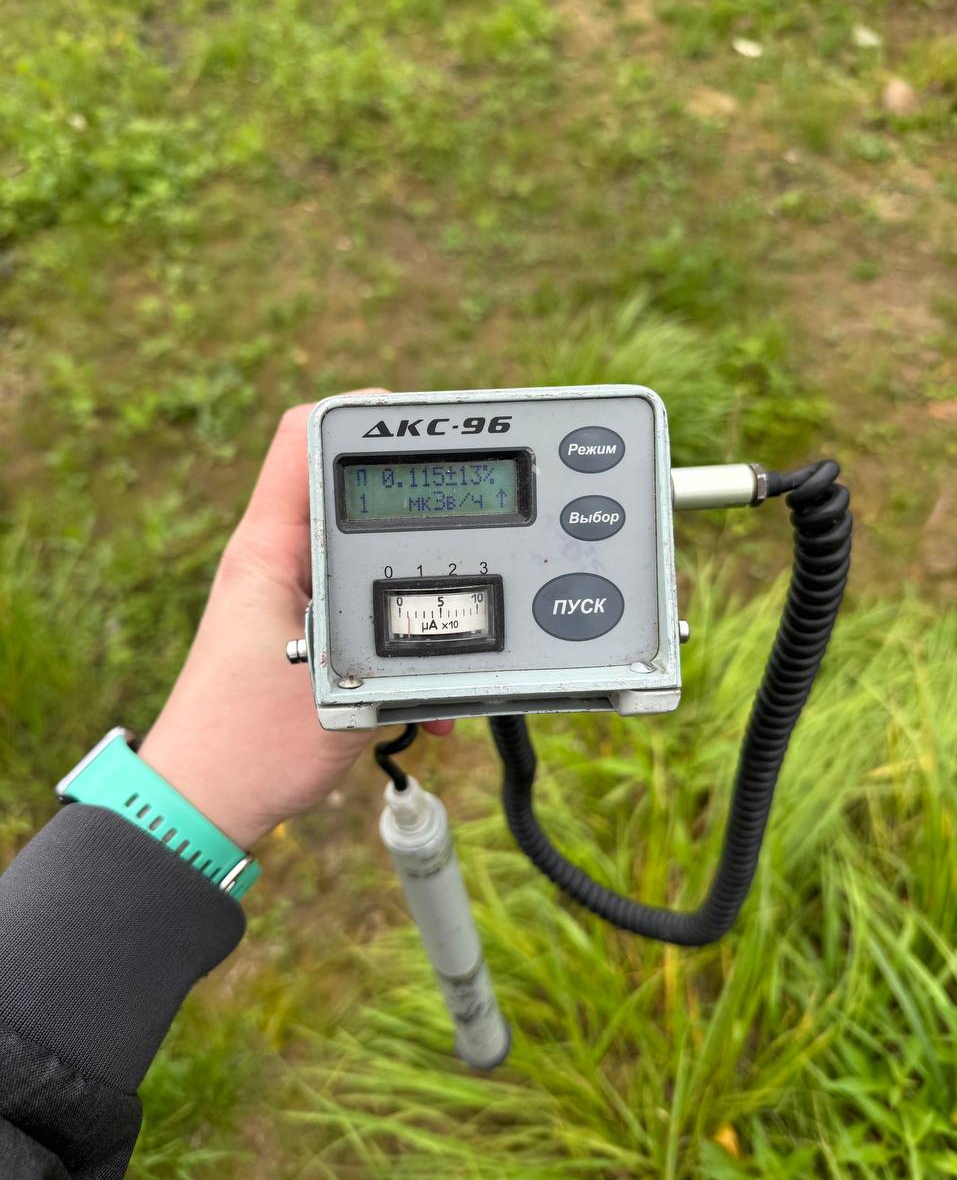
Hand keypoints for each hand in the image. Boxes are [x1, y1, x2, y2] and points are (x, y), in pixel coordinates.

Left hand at [138, 397, 452, 849]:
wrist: (209, 804)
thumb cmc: (245, 746)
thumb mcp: (326, 678)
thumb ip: (387, 629)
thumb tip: (455, 598)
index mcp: (270, 547)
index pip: (305, 436)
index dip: (370, 413)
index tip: (441, 424)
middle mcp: (284, 559)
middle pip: (357, 490)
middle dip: (425, 505)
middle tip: (486, 522)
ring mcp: (301, 595)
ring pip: (378, 556)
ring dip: (428, 586)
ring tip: (468, 619)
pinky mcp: (318, 633)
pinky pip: (380, 610)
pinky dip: (414, 639)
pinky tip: (436, 697)